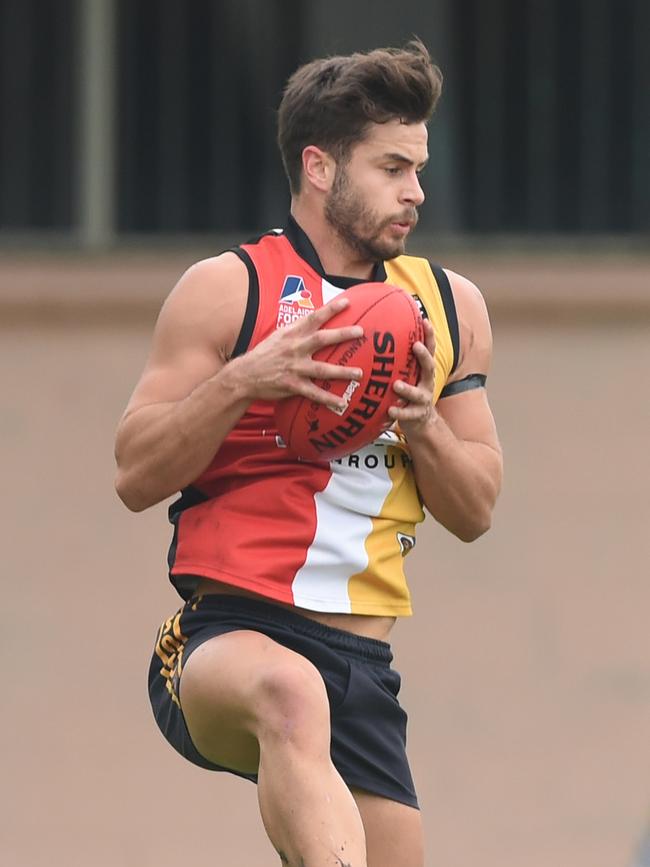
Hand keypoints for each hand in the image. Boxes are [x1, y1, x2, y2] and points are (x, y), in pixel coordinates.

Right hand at [228, 295, 363, 411]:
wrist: (244, 375)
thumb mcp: (278, 336)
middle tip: (361, 332)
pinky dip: (328, 399)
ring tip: (359, 374)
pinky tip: (342, 403)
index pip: (313, 318)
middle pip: (322, 339)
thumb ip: (297, 329)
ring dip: (342, 372)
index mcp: (291, 334)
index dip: (330, 309)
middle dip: (342, 334)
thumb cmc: (264, 354)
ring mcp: (294, 367)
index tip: (347, 303)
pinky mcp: (292, 384)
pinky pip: (314, 393)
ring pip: (322, 369)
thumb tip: (315, 320)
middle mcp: (294, 348)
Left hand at [387, 318, 435, 433]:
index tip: (425, 321)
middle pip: (430, 367)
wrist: (421, 422)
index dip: (430, 336)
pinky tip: (390, 410)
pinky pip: (408, 414)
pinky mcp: (417, 415)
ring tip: (396, 385)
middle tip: (416, 346)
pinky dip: (399, 411)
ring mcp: (423, 399)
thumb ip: (399, 361)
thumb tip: (381, 338)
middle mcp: (427, 383)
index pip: (430, 350)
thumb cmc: (409, 393)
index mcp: (424, 371)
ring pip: (418, 393)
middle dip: (424, 356)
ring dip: (408, 389)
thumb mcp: (408, 375)